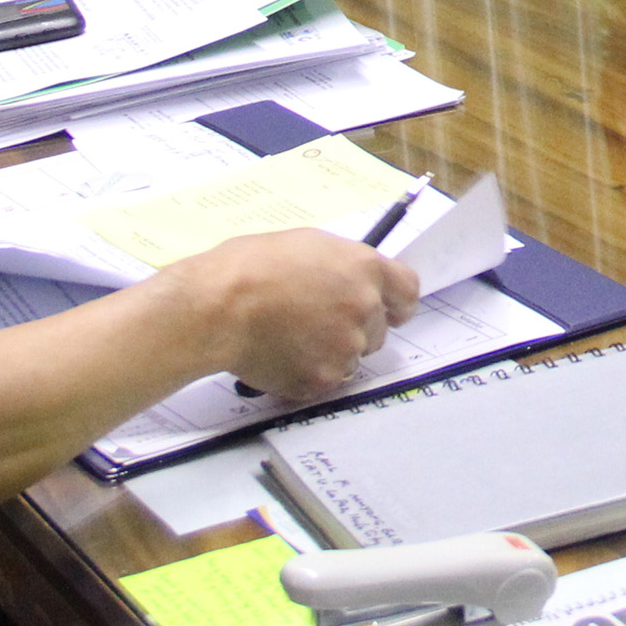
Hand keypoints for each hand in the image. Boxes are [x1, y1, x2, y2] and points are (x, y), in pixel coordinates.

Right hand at [165, 230, 420, 401]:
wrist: (218, 307)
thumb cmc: (251, 267)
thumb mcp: (308, 245)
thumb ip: (343, 266)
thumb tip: (352, 279)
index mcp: (365, 269)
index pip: (408, 293)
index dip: (396, 304)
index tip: (387, 310)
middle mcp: (364, 308)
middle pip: (378, 330)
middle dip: (354, 329)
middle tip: (316, 322)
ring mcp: (345, 347)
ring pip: (351, 358)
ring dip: (330, 353)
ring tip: (290, 337)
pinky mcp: (322, 379)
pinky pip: (324, 380)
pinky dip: (307, 373)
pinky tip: (281, 355)